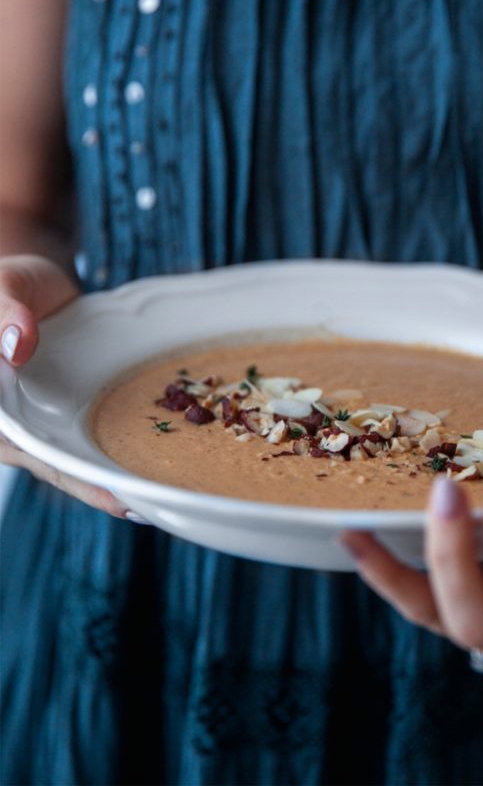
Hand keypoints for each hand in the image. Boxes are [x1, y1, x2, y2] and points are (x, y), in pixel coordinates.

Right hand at [0, 254, 128, 517]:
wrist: (28, 287)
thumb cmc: (6, 285)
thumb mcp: (1, 287)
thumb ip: (3, 312)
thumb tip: (16, 346)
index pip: (20, 443)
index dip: (62, 469)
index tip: (101, 487)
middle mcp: (15, 424)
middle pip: (55, 464)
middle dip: (95, 487)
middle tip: (143, 507)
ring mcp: (44, 422)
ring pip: (77, 457)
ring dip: (111, 478)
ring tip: (157, 499)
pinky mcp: (70, 413)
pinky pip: (94, 435)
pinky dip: (120, 449)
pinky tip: (154, 465)